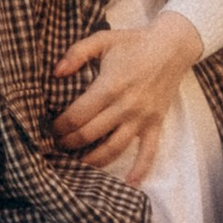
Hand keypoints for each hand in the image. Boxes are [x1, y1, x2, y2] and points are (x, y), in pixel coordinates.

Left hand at [50, 12, 204, 183]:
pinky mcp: (155, 124)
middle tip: (57, 144)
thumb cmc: (133, 42)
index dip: (60, 126)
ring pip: (113, 149)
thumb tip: (55, 73)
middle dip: (69, 143)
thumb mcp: (102, 39)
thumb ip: (76, 54)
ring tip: (77, 163)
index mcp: (110, 86)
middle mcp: (126, 106)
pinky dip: (140, 170)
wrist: (172, 47)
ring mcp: (142, 118)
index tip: (50, 128)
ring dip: (92, 160)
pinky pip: (148, 152)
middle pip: (90, 134)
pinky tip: (129, 183)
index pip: (77, 115)